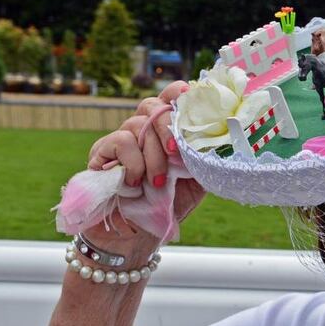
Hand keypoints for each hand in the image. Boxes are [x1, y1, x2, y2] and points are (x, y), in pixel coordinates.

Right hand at [84, 81, 205, 256]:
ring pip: (137, 124)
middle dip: (168, 126)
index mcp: (167, 131)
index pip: (170, 97)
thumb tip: (222, 141)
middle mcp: (144, 129)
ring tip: (157, 181)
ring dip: (153, 155)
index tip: (189, 94)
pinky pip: (121, 141)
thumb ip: (205, 157)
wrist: (138, 233)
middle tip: (175, 152)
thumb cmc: (169, 203)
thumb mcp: (197, 180)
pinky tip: (135, 182)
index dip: (178, 92)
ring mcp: (122, 139)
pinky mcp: (102, 152)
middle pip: (153, 104)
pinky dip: (134, 162)